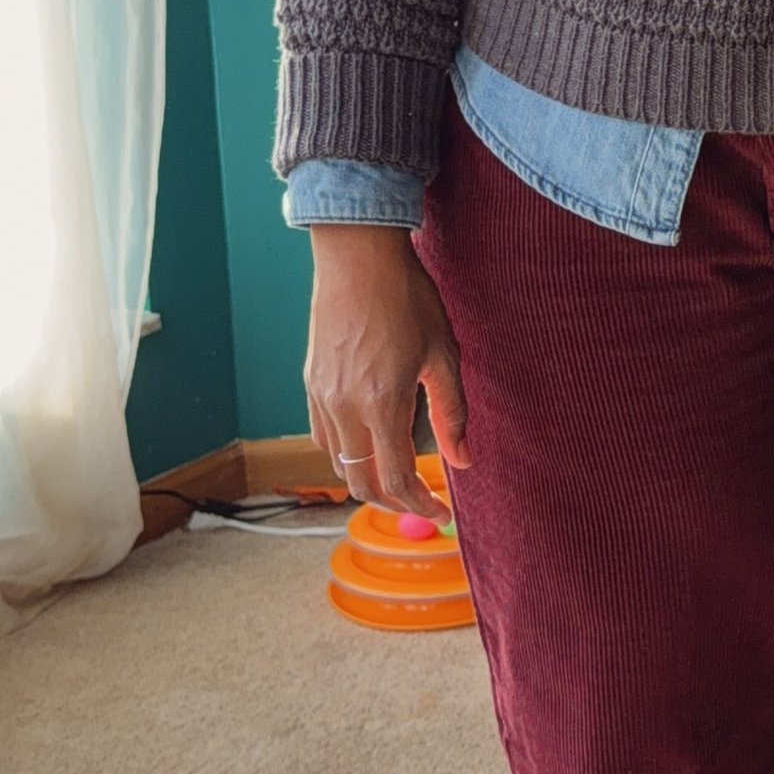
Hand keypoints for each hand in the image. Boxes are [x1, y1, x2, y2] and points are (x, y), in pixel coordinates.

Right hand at [305, 224, 468, 519]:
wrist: (358, 258)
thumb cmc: (407, 299)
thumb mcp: (443, 355)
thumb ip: (452, 414)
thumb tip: (463, 461)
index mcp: (382, 404)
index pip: (397, 479)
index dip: (420, 506)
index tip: (441, 514)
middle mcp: (345, 407)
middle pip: (362, 483)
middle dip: (394, 502)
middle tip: (422, 502)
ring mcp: (321, 397)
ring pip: (338, 464)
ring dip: (368, 479)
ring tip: (399, 475)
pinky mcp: (310, 384)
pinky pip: (323, 437)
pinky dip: (346, 454)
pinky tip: (369, 444)